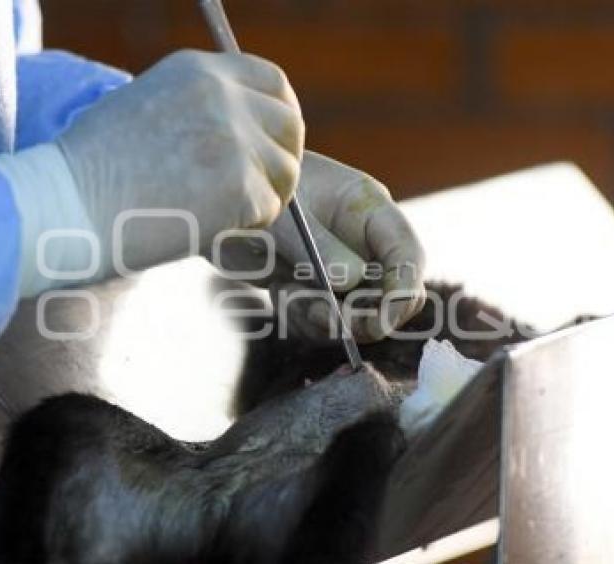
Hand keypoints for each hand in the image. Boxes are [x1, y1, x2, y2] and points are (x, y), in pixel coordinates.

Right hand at [58, 50, 303, 272]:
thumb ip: (199, 109)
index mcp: (198, 71)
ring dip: (265, 196)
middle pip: (290, 126)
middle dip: (281, 160)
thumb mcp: (147, 107)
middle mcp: (221, 95)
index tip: (273, 145)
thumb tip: (243, 132)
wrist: (65, 207)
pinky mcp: (239, 185)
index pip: (273, 82)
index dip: (281, 118)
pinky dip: (248, 226)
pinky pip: (269, 209)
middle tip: (260, 189)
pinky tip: (209, 226)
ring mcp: (234, 139)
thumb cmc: (92, 172)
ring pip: (286, 171)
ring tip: (222, 211)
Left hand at [220, 151, 425, 341]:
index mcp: (367, 208)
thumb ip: (320, 248)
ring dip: (326, 320)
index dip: (402, 292)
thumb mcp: (282, 217)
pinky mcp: (315, 287)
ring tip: (290, 297)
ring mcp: (339, 265)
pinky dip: (305, 321)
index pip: (407, 255)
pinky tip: (280, 295)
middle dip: (362, 315)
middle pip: (390, 294)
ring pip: (359, 315)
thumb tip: (352, 283)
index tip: (377, 321)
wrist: (205, 201)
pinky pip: (328, 322)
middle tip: (324, 317)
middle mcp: (361, 240)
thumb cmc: (247, 189)